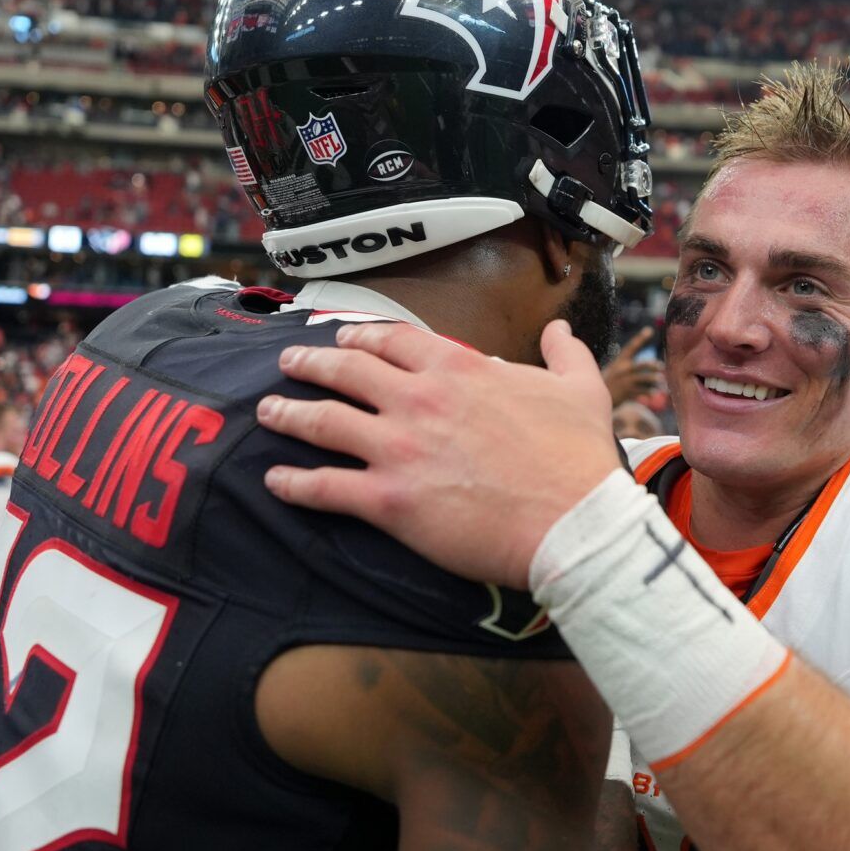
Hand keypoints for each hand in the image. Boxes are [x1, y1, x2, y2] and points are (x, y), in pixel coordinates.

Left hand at [258, 319, 622, 588]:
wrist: (573, 521)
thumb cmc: (578, 458)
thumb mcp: (581, 390)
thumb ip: (565, 353)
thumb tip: (559, 328)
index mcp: (459, 369)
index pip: (394, 341)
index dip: (363, 337)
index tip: (345, 338)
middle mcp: (418, 400)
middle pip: (347, 371)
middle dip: (312, 364)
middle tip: (290, 362)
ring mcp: (398, 449)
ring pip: (324, 422)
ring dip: (289, 413)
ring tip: (268, 410)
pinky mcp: (389, 500)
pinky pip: (326, 487)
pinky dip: (294, 482)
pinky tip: (275, 480)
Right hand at [599, 327, 662, 405]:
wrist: (595, 396)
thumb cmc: (608, 381)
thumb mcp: (614, 370)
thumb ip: (630, 366)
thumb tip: (651, 366)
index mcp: (619, 361)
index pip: (631, 347)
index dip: (641, 338)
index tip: (650, 329)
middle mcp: (622, 370)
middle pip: (641, 365)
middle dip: (652, 365)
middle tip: (661, 366)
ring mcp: (624, 382)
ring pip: (643, 379)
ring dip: (653, 380)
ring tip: (662, 381)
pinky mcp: (625, 393)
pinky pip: (641, 392)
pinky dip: (649, 392)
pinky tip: (655, 393)